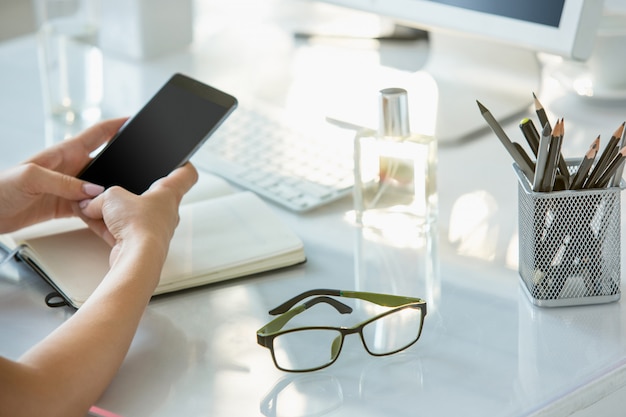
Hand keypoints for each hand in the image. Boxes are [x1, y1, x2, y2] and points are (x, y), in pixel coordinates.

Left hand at [0, 118, 125, 232]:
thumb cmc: (0, 188)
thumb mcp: (31, 177)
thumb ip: (65, 182)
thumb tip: (94, 190)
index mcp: (64, 152)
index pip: (97, 134)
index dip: (117, 125)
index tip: (135, 121)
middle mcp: (71, 168)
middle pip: (105, 165)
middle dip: (123, 166)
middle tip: (142, 171)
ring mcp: (69, 188)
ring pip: (100, 191)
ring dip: (112, 198)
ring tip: (126, 205)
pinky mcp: (66, 207)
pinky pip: (90, 211)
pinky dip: (100, 217)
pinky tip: (108, 223)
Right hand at [77, 163, 197, 266]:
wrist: (137, 258)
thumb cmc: (139, 225)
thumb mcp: (112, 196)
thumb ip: (100, 196)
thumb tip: (90, 204)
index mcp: (169, 194)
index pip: (187, 174)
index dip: (183, 164)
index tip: (179, 159)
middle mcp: (165, 212)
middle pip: (151, 195)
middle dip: (130, 190)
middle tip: (116, 184)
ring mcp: (152, 229)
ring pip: (130, 214)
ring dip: (111, 211)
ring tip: (92, 205)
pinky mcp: (138, 244)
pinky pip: (119, 230)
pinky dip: (104, 226)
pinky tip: (88, 220)